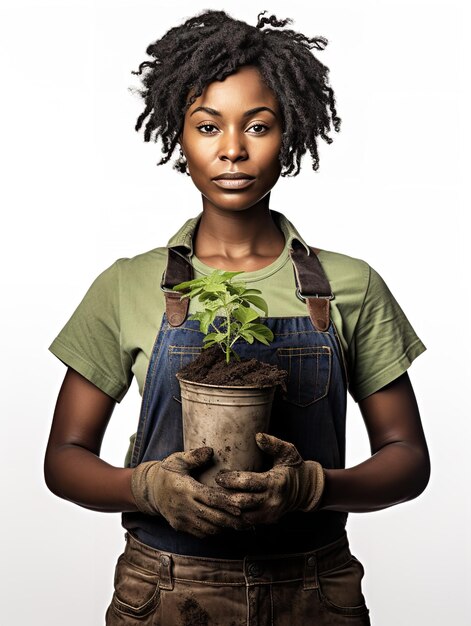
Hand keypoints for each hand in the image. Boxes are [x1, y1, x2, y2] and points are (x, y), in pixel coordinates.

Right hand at [131, 447, 249, 537]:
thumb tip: (210, 451)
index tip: (241, 505)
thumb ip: (194, 456)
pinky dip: (215, 532)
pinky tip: (227, 528)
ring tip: (243, 525)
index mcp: (184, 489)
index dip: (226, 503)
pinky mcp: (181, 527)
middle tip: (249, 520)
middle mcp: (183, 507)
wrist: (149, 490)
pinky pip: (201, 533)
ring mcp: (182, 519)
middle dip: (231, 520)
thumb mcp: (177, 459)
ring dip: (225, 528)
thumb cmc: (167, 471)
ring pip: (208, 528)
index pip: (209, 498)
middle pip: (212, 517)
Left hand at [215, 433, 324, 524]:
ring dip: (226, 509)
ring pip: (241, 516)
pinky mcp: (267, 520)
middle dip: (223, 496)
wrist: (307, 490)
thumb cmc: (294, 467)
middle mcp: (272, 501)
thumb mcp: (288, 452)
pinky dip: (233, 518)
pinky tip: (222, 510)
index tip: (218, 475)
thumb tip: (258, 436)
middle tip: (210, 489)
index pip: (248, 483)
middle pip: (241, 503)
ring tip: (212, 500)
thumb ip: (273, 444)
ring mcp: (269, 514)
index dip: (231, 480)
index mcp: (275, 482)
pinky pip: (246, 523)